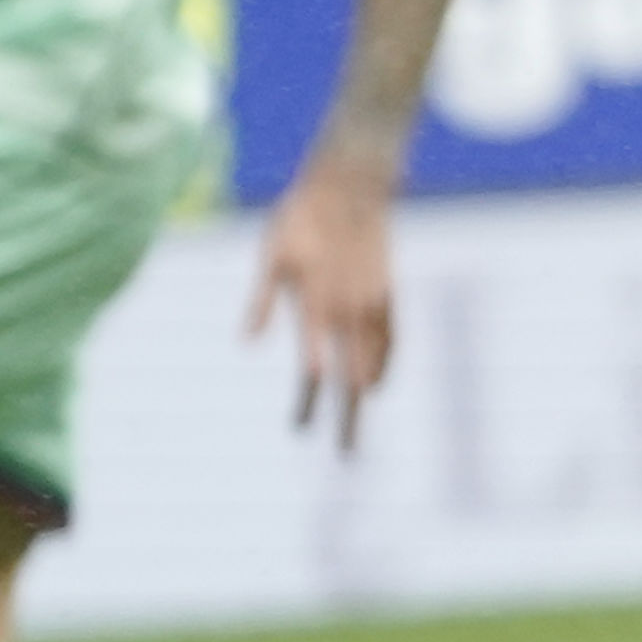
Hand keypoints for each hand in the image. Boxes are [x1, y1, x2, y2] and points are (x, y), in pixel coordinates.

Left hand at [245, 152, 400, 451]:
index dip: (307, 404)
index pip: (313, 372)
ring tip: (359, 420)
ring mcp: (374, 306)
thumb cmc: (300, 217)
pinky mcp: (388, 294)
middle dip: (349, 420)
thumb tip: (249, 344)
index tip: (299, 430)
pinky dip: (386, 365)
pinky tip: (379, 379)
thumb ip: (262, 302)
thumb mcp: (270, 256)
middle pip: (353, 381)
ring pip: (376, 364)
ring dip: (366, 395)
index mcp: (318, 308)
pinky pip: (392, 341)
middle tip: (348, 455)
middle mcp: (351, 314)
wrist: (352, 186)